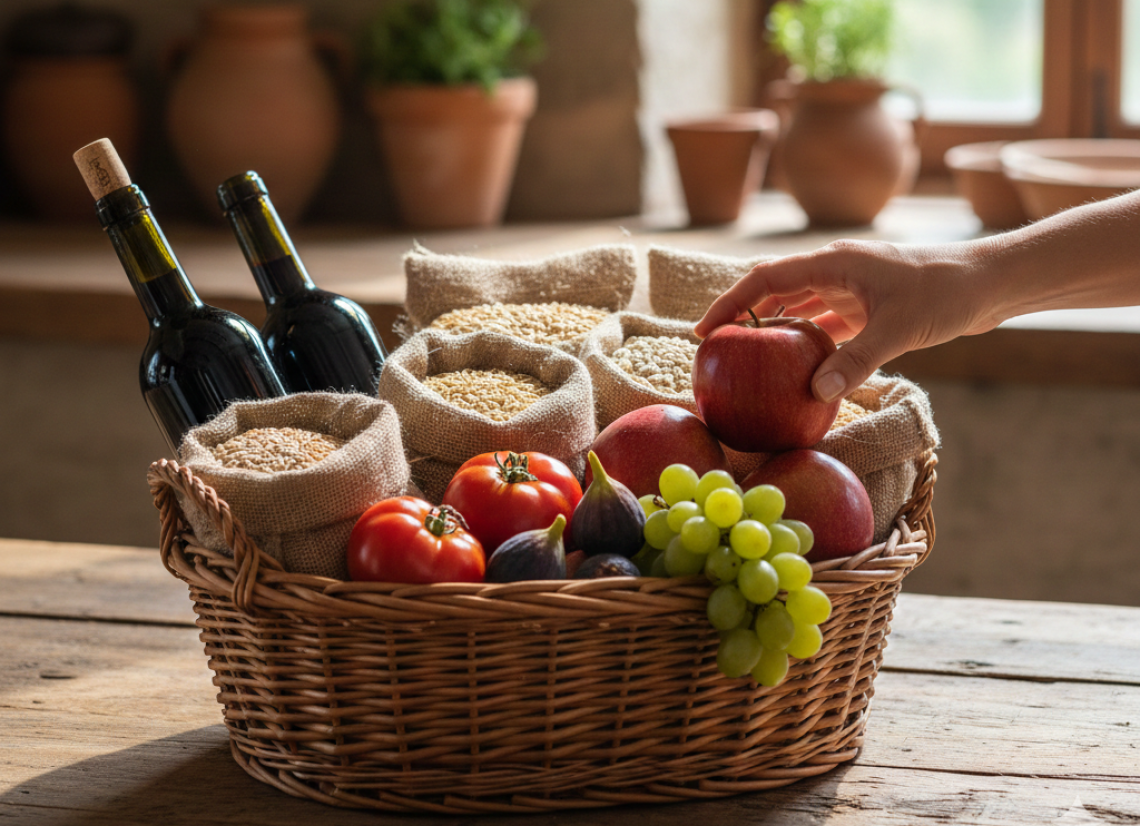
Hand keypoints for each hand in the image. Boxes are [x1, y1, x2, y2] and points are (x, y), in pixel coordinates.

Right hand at [694, 239, 997, 401]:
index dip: (731, 302)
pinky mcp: (868, 306)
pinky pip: (825, 324)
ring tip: (748, 359)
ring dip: (773, 330)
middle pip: (775, 290)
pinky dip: (807, 342)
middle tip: (717, 348)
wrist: (992, 282)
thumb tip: (815, 393)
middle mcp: (837, 271)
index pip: (766, 277)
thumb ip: (855, 360)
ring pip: (799, 306)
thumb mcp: (900, 329)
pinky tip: (796, 367)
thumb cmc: (948, 293)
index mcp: (835, 262)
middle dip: (743, 316)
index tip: (705, 330)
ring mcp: (852, 288)